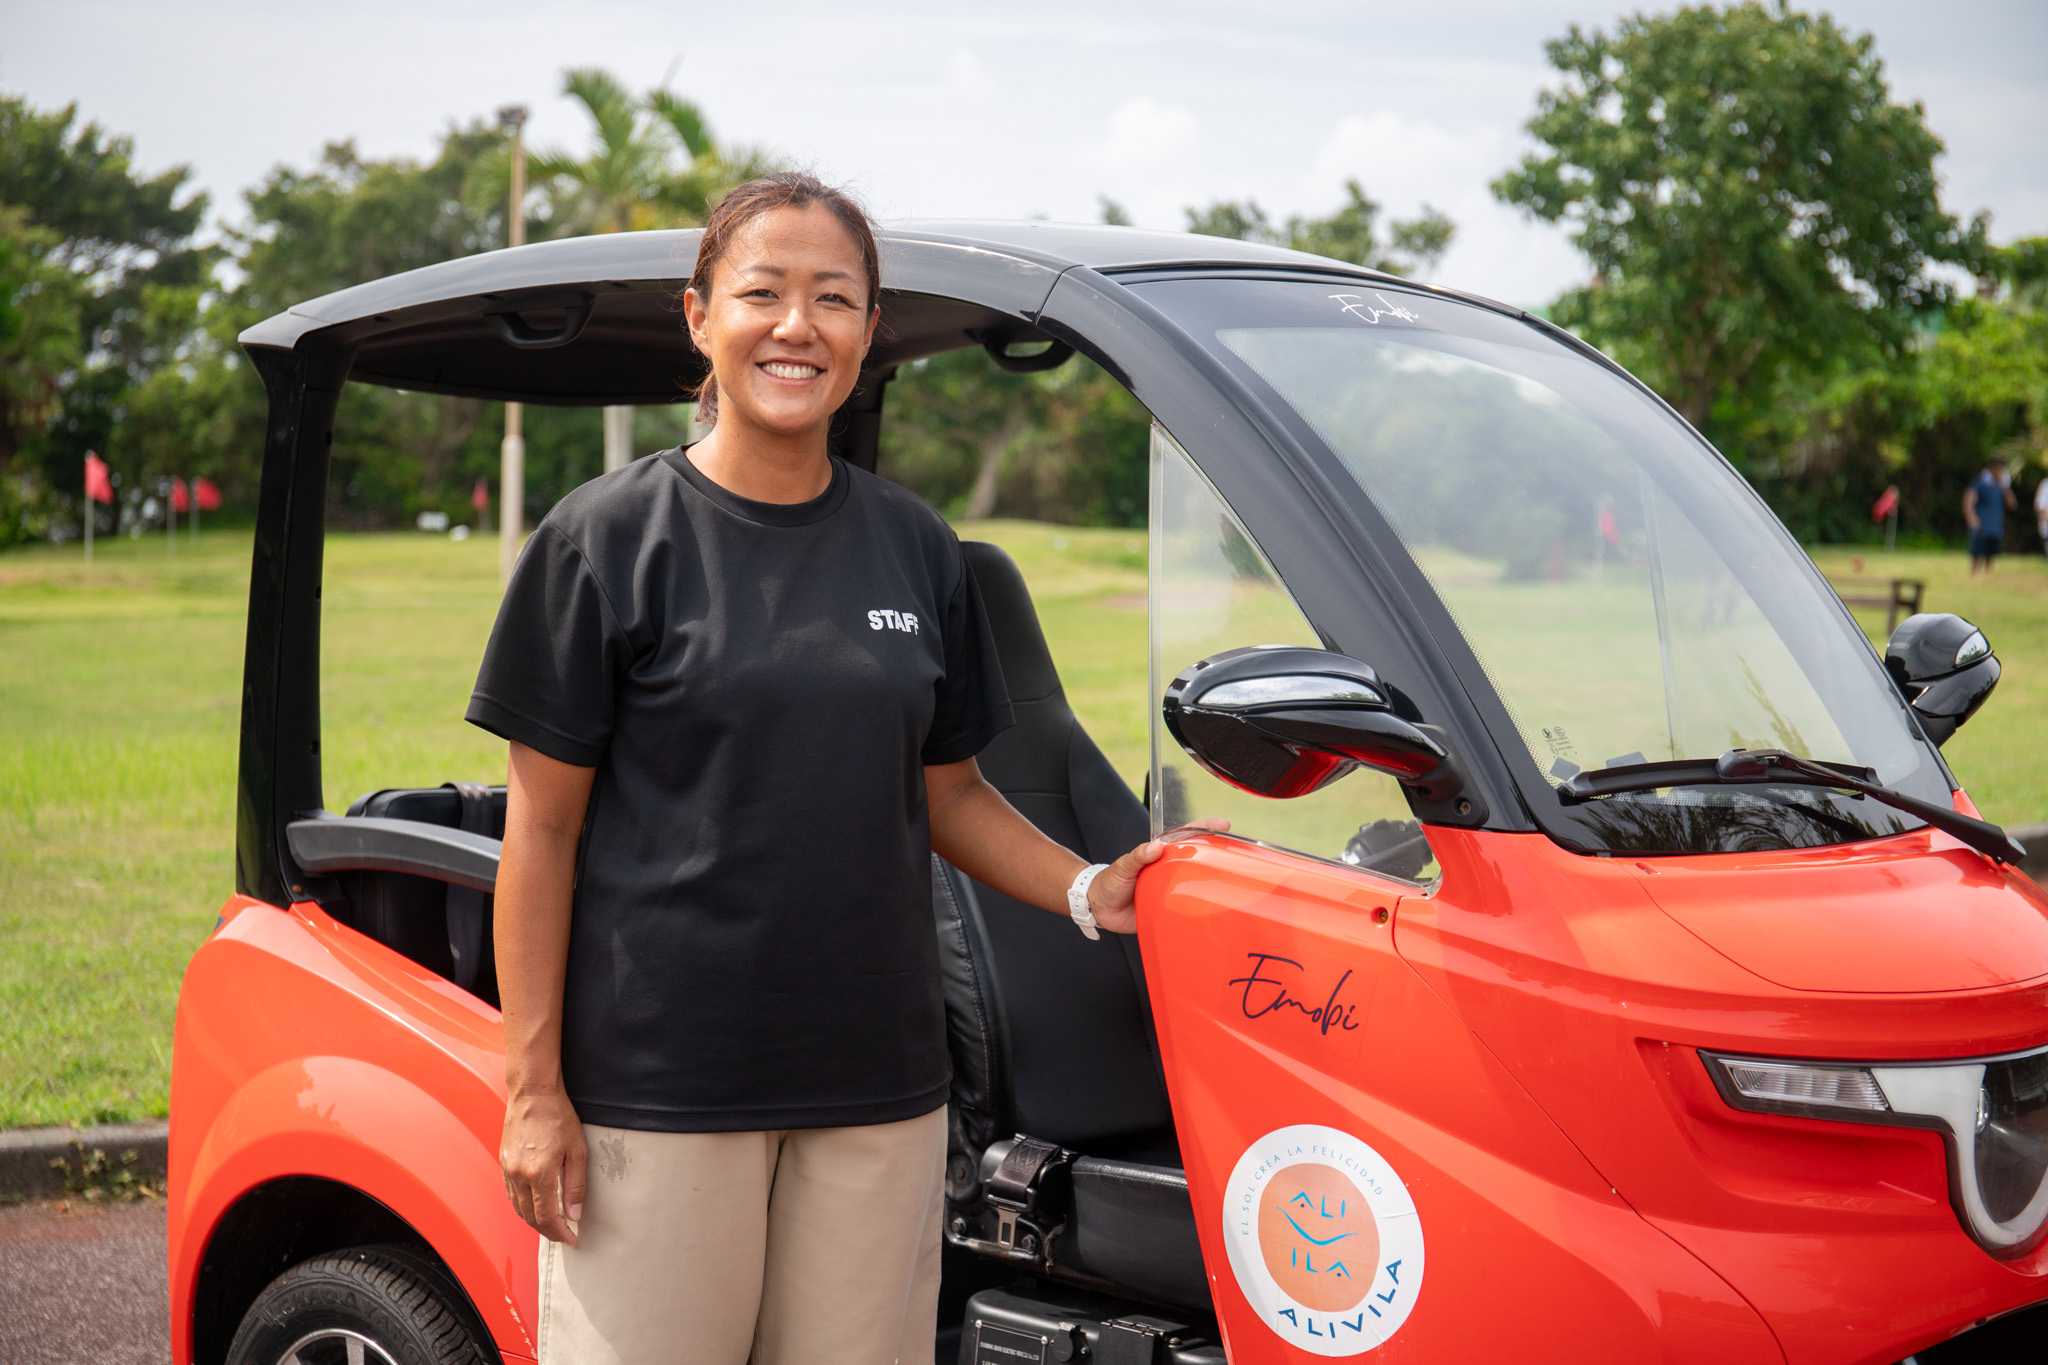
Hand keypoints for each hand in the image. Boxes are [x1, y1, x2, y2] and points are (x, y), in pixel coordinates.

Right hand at [501, 1086, 587, 1244]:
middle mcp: (519, 1175)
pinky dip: (523, 1206)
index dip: (560, 1233)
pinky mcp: (504, 1163)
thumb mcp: (577, 1151)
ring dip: (534, 1221)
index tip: (572, 1239)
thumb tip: (575, 1213)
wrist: (532, 1093)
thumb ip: (575, 1185)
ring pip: (518, 1208)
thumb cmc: (558, 1117)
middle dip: (548, 1231)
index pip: (547, 1217)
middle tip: (564, 1235)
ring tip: (552, 1224)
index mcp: (539, 1174)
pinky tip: (534, 1206)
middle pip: (530, 1217)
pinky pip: (511, 1194)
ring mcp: (508, 1170)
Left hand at [1086, 819, 1230, 933]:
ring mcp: (1170, 890)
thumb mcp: (1123, 866)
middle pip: (1197, 861)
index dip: (1204, 829)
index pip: (1185, 837)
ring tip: (1235, 884)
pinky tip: (1214, 913)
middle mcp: (1169, 871)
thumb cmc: (1109, 882)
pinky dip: (1199, 911)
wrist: (1098, 909)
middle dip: (1218, 855)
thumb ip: (1138, 856)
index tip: (1223, 825)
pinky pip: (1186, 910)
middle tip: (1239, 856)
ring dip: (1212, 884)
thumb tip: (1156, 846)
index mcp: (1161, 857)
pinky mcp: (1168, 909)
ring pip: (1196, 885)